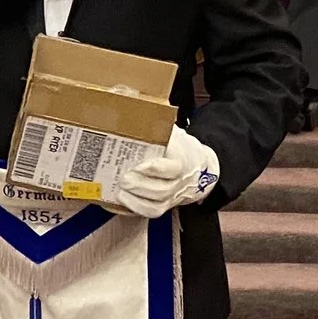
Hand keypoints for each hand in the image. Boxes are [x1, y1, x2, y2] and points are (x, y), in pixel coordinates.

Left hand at [105, 125, 220, 217]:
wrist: (197, 165)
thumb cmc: (176, 145)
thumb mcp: (170, 131)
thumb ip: (156, 124)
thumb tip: (128, 106)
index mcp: (182, 159)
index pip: (173, 167)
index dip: (156, 168)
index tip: (139, 165)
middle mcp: (179, 181)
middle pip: (162, 189)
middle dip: (141, 185)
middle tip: (123, 178)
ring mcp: (172, 195)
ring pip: (157, 204)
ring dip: (136, 199)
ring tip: (120, 189)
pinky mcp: (164, 205)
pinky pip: (151, 212)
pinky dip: (136, 208)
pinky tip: (122, 200)